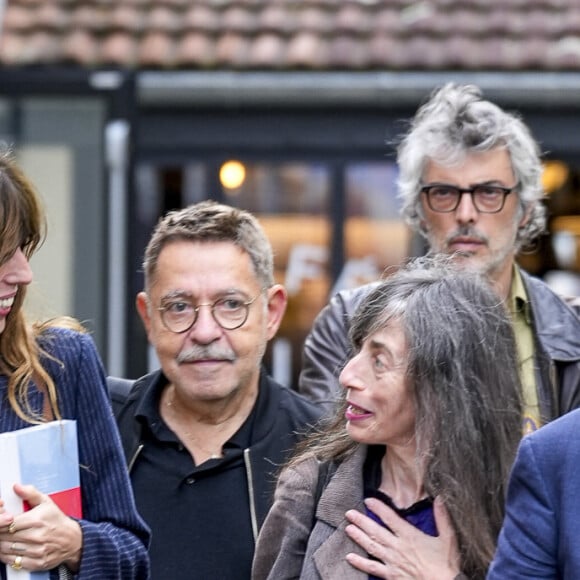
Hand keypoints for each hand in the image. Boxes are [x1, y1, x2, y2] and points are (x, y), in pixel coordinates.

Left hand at [0, 484, 82, 572]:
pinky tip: (10, 549)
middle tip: (3, 530)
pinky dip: (7, 556)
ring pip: (7, 549)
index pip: (8, 522)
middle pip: (5, 536)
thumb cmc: (57, 520)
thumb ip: (30, 493)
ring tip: (5, 539)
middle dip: (1, 533)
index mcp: (37, 519)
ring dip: (2, 544)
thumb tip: (17, 487)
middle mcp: (37, 536)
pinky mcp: (37, 562)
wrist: (73, 539)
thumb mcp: (46, 502)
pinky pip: (14, 561)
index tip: (2, 520)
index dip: (1, 522)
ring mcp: (37, 550)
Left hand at [344, 496, 460, 579]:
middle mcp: (398, 547)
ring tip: (347, 528)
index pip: (390, 518)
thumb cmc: (447, 565)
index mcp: (410, 536)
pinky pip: (373, 568)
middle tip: (349, 513)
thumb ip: (442, 518)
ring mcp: (393, 562)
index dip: (378, 508)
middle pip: (376, 531)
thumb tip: (440, 498)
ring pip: (372, 547)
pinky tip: (350, 557)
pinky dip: (360, 563)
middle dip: (361, 521)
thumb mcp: (448, 539)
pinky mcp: (392, 576)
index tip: (368, 500)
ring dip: (358, 537)